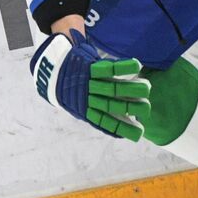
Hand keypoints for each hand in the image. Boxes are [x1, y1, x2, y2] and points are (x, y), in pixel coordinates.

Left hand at [29, 30, 149, 139]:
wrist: (50, 70)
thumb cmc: (70, 91)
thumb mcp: (79, 106)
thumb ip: (98, 114)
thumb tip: (124, 125)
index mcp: (87, 112)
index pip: (107, 123)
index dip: (124, 128)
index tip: (140, 131)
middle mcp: (89, 99)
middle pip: (114, 105)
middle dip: (134, 107)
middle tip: (147, 107)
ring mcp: (89, 83)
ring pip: (114, 88)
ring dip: (133, 88)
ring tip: (147, 87)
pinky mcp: (88, 67)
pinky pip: (108, 68)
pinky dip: (123, 67)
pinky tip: (137, 66)